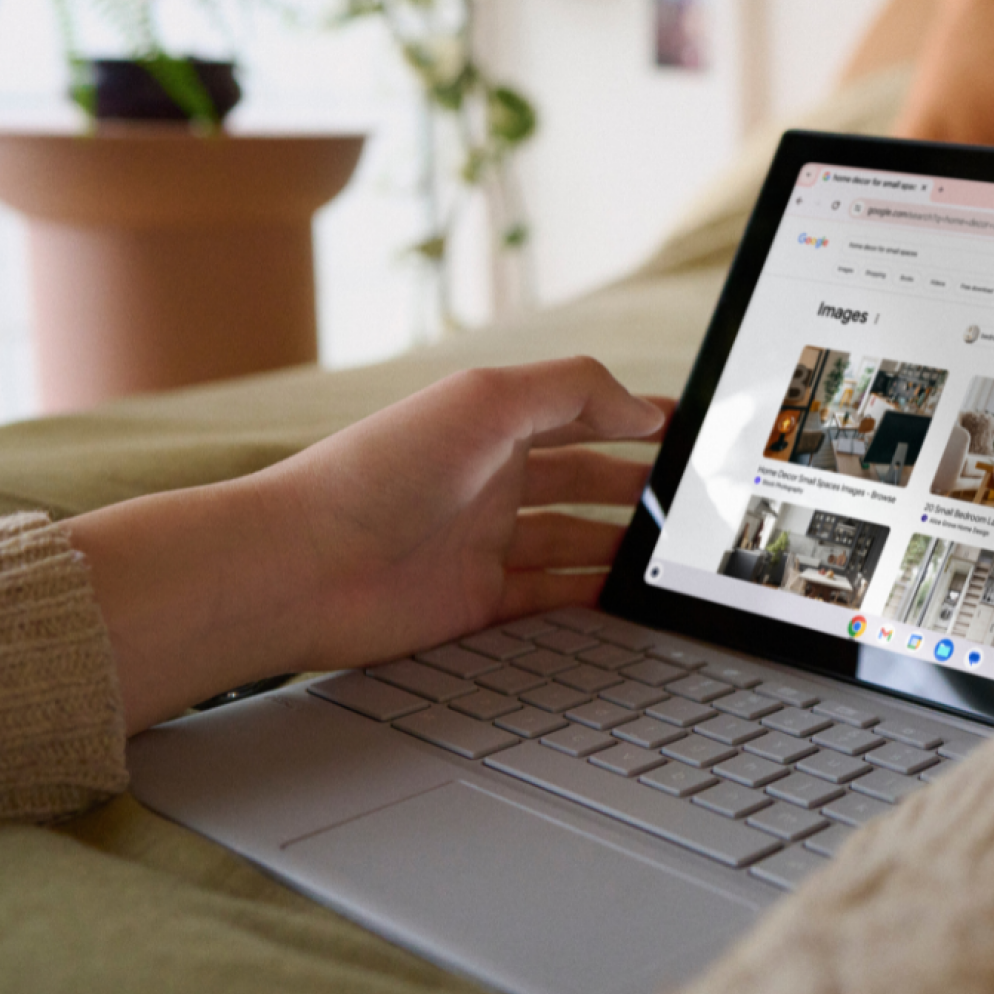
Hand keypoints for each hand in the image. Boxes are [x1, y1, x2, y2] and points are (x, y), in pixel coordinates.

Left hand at [68, 359, 668, 733]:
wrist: (301, 567)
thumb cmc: (380, 472)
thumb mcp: (487, 399)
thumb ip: (574, 390)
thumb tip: (642, 405)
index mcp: (490, 423)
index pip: (578, 413)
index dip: (632, 418)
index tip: (687, 432)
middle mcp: (489, 480)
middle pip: (584, 479)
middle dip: (639, 484)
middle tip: (693, 500)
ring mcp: (483, 543)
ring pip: (574, 541)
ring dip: (622, 544)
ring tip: (672, 552)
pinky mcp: (476, 604)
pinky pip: (551, 600)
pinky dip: (592, 597)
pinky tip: (628, 597)